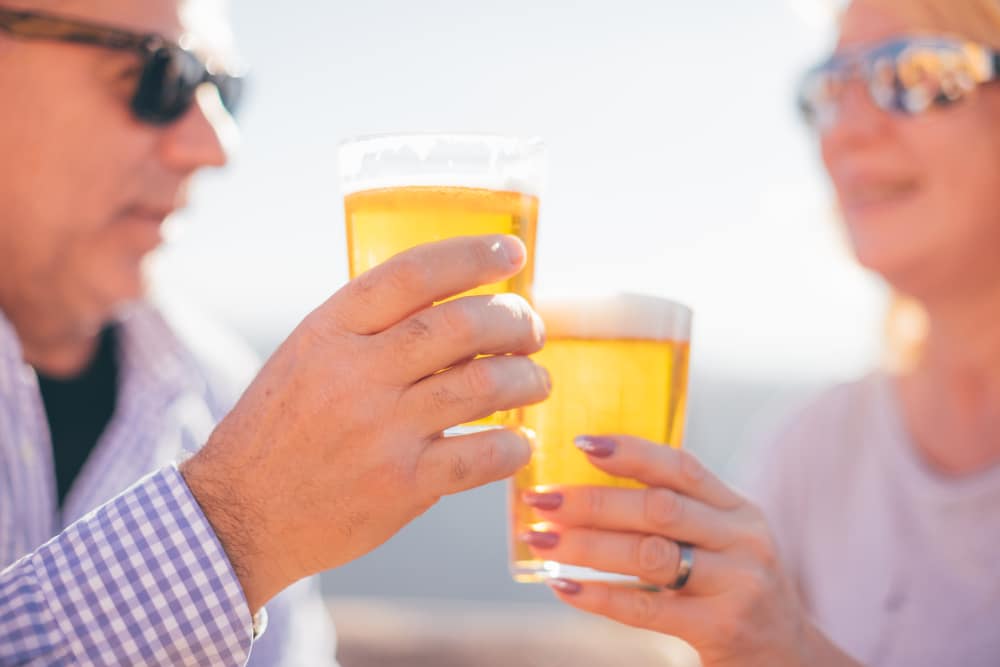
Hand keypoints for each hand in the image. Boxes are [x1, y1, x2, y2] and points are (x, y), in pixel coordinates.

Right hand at [181, 235, 549, 611]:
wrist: (241, 514)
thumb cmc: (281, 429)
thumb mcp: (307, 356)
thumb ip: (368, 328)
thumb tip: (456, 305)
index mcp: (330, 331)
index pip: (412, 274)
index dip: (471, 256)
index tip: (511, 253)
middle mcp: (357, 373)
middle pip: (461, 325)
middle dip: (514, 319)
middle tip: (532, 329)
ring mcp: (381, 430)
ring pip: (483, 386)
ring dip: (527, 379)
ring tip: (536, 380)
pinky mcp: (401, 485)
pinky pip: (481, 456)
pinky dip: (514, 445)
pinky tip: (519, 441)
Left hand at [520, 436, 860, 666]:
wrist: (788, 658)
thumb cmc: (732, 591)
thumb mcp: (721, 542)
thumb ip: (675, 515)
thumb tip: (584, 487)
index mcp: (737, 510)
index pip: (681, 467)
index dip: (630, 452)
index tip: (580, 443)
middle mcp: (743, 540)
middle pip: (659, 509)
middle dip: (593, 502)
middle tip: (542, 499)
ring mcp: (737, 584)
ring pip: (650, 555)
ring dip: (587, 545)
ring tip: (541, 539)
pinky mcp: (722, 628)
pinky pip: (648, 608)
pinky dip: (600, 596)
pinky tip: (564, 586)